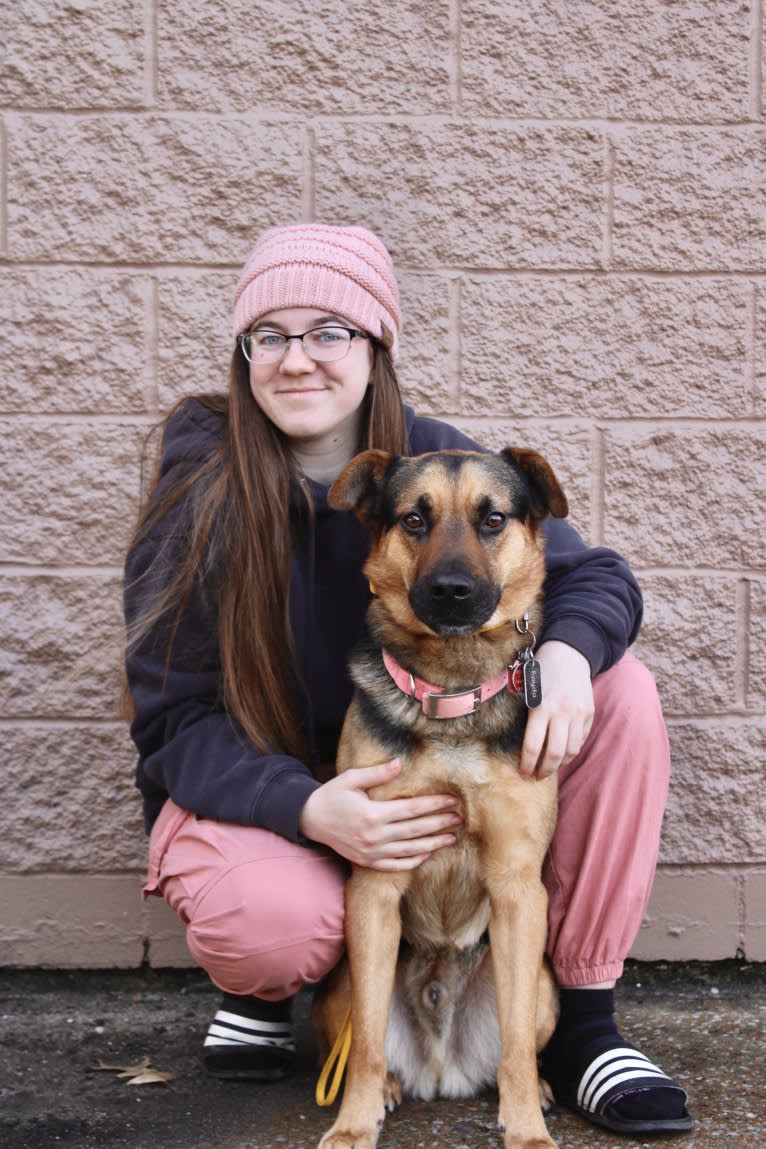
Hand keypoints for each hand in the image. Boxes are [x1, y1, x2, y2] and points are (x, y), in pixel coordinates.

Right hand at [298, 758, 460, 871]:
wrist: (309, 820)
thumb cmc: (331, 795)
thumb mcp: (351, 779)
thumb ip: (377, 773)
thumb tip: (400, 763)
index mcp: (373, 814)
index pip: (412, 809)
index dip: (434, 804)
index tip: (452, 799)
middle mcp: (375, 836)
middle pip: (416, 830)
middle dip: (440, 823)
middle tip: (460, 818)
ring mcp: (371, 852)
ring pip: (410, 850)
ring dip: (433, 844)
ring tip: (451, 838)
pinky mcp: (367, 862)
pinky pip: (394, 865)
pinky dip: (412, 862)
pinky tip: (426, 855)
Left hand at [519, 640, 593, 778]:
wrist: (569, 653)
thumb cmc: (541, 671)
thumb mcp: (527, 690)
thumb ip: (528, 716)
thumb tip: (524, 746)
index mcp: (541, 707)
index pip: (533, 746)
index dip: (527, 765)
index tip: (523, 774)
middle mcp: (562, 712)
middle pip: (555, 754)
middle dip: (545, 770)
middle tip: (537, 776)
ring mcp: (579, 713)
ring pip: (572, 750)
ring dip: (561, 763)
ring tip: (551, 767)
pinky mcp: (589, 713)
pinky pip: (581, 739)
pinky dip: (572, 750)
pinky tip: (563, 752)